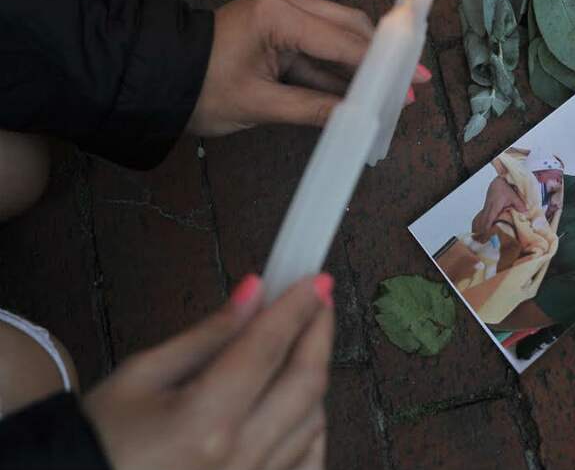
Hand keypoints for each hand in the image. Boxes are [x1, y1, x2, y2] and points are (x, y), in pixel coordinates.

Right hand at [83, 273, 334, 469]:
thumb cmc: (98, 440)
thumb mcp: (141, 375)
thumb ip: (208, 334)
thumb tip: (255, 292)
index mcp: (204, 422)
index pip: (268, 348)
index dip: (298, 307)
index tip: (317, 280)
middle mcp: (238, 459)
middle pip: (306, 383)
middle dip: (319, 334)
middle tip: (319, 302)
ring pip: (314, 422)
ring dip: (314, 378)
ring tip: (298, 347)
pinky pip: (309, 463)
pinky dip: (312, 428)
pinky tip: (301, 405)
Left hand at [187, 0, 431, 135]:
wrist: (154, 78)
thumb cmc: (197, 89)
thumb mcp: (258, 104)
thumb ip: (313, 109)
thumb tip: (356, 120)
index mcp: (277, 15)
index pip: (341, 40)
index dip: (379, 64)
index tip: (410, 80)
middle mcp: (284, 6)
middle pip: (348, 29)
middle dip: (379, 59)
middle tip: (410, 85)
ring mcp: (282, 18)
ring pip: (337, 40)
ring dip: (362, 68)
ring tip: (391, 95)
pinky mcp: (279, 34)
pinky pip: (318, 52)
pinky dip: (339, 73)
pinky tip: (360, 93)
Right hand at [472, 177, 525, 238]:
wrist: (499, 180)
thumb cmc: (505, 187)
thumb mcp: (513, 195)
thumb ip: (519, 204)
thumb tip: (525, 213)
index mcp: (494, 207)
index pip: (488, 221)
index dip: (486, 230)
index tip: (487, 239)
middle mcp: (488, 208)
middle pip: (482, 223)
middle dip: (482, 233)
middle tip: (485, 244)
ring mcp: (486, 208)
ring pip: (481, 221)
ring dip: (481, 229)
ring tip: (483, 240)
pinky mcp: (487, 208)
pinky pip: (483, 218)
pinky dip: (483, 225)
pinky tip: (484, 231)